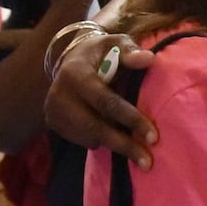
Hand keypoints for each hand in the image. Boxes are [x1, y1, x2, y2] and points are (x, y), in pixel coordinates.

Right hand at [43, 31, 156, 166]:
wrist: (68, 59)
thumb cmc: (100, 53)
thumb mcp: (115, 43)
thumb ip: (130, 50)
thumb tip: (148, 59)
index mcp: (76, 74)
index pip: (106, 102)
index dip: (131, 120)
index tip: (153, 137)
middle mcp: (59, 94)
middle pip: (95, 127)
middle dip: (124, 145)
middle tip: (148, 162)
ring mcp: (53, 111)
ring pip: (89, 137)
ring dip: (113, 143)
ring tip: (133, 146)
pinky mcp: (53, 123)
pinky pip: (81, 140)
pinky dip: (99, 140)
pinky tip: (109, 132)